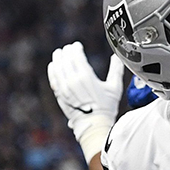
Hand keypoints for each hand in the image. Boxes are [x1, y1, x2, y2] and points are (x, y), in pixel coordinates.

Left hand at [47, 42, 124, 160]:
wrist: (94, 124)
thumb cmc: (107, 106)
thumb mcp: (115, 88)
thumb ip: (116, 70)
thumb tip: (117, 57)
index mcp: (86, 77)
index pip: (76, 56)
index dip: (75, 48)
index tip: (77, 45)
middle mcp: (72, 81)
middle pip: (65, 60)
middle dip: (66, 52)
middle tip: (68, 48)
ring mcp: (64, 88)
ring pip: (57, 67)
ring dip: (58, 58)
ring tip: (59, 53)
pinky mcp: (59, 94)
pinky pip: (53, 78)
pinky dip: (52, 70)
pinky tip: (53, 65)